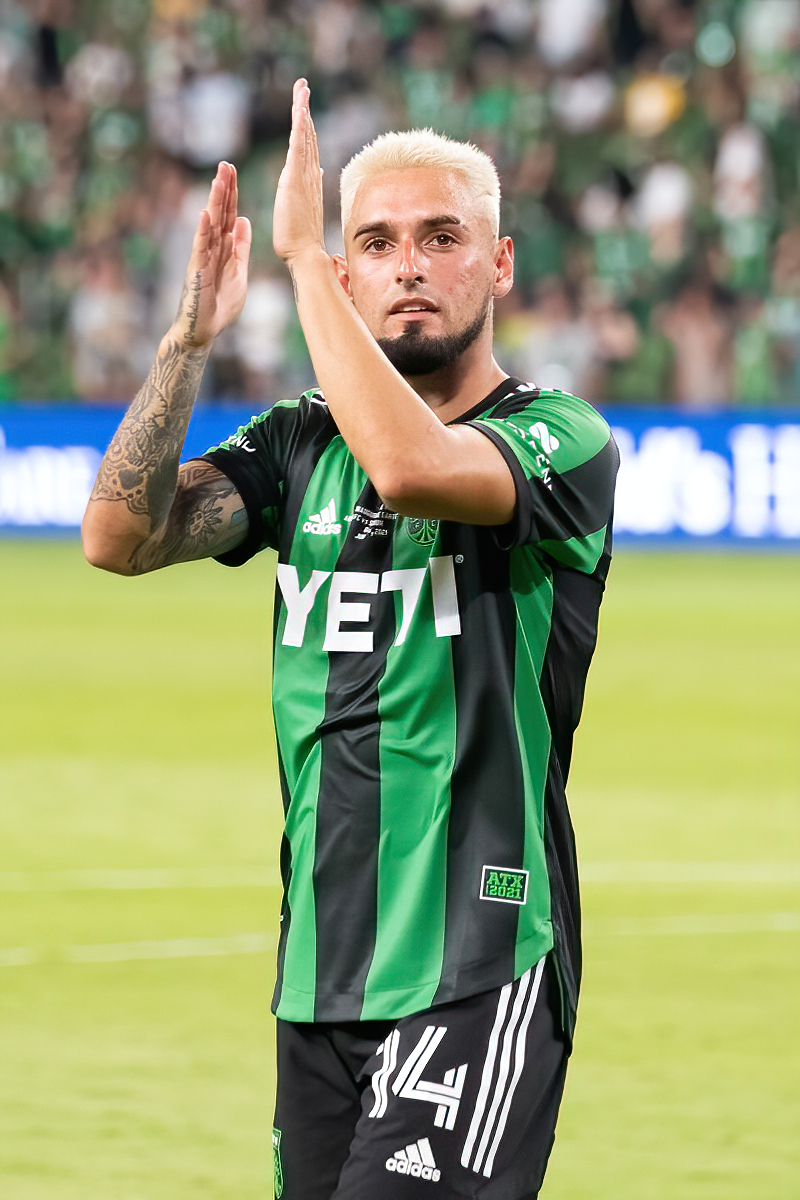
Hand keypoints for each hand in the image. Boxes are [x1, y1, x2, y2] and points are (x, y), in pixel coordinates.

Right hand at [171, 161, 251, 348]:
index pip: (228, 215)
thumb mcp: (238, 271)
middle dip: (223, 190)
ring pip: (209, 226)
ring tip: (218, 181)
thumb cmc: (220, 304)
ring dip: (214, 204)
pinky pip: (200, 249)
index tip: (233, 170)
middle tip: (226, 164)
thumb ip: (240, 247)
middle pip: (218, 214)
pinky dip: (202, 232)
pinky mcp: (197, 272)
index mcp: (223, 248)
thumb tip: (243, 220)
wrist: (204, 330)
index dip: (231, 194)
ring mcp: (202, 259)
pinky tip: (204, 215)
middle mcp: (211, 249)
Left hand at [273, 79, 325, 266]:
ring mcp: (303, 176)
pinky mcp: (295, 180)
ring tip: (302, 88)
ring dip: (302, 110)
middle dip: (304, 109)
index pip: (307, 148)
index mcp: (308, 181)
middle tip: (303, 86)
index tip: (304, 106)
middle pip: (307, 135)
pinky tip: (300, 111)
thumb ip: (309, 190)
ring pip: (304, 136)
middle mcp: (309, 175)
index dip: (306, 126)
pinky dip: (300, 128)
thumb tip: (319, 172)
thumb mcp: (301, 209)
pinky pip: (298, 147)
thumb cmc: (299, 241)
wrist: (303, 253)